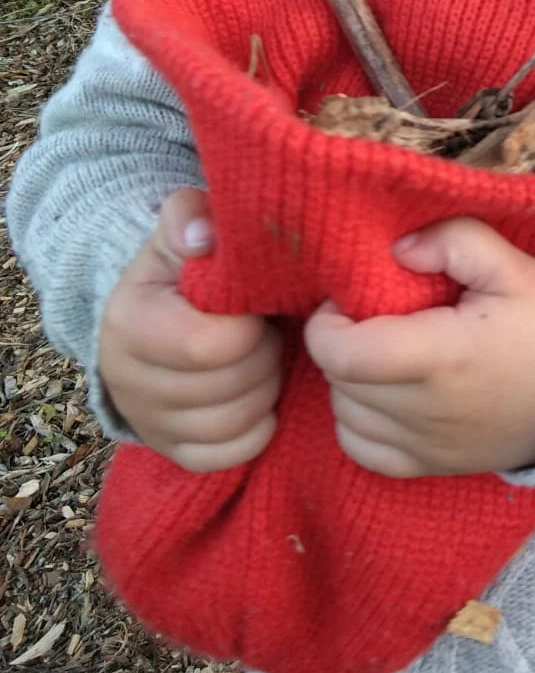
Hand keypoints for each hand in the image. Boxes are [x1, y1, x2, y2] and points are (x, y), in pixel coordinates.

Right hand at [98, 187, 281, 472]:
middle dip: (266, 356)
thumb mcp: (182, 231)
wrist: (156, 315)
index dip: (252, 327)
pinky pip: (232, 455)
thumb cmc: (184, 269)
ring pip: (235, 424)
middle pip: (230, 387)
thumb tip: (202, 236)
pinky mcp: (172, 451)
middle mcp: (127, 380)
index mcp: (129, 322)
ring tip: (264, 357)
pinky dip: (257, 427)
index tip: (258, 307)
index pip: (209, 345)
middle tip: (269, 331)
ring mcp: (149, 422)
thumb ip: (190, 216)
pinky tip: (258, 393)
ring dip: (267, 389)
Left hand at [304, 219, 534, 477]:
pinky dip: (357, 422)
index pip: (342, 355)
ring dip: (349, 380)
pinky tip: (384, 393)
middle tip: (371, 314)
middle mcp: (428, 411)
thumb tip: (398, 249)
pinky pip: (362, 451)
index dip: (327, 324)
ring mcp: (429, 447)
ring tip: (383, 349)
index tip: (349, 299)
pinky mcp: (433, 467)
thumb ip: (456, 241)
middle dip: (341, 342)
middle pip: (339, 381)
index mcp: (444, 357)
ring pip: (344, 415)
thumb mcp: (515, 266)